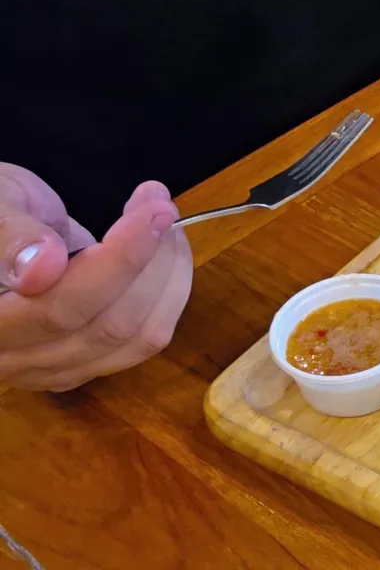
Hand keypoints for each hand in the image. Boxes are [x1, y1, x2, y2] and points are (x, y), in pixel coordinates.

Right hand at [0, 164, 192, 390]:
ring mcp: (52, 367)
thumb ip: (12, 237)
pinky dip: (170, 295)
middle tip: (161, 206)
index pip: (58, 309)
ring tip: (166, 223)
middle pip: (107, 328)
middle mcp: (14, 358)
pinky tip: (167, 255)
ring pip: (136, 339)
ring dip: (169, 277)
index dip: (118, 263)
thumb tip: (41, 269)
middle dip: (152, 262)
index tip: (155, 212)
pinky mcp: (85, 362)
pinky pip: (144, 341)